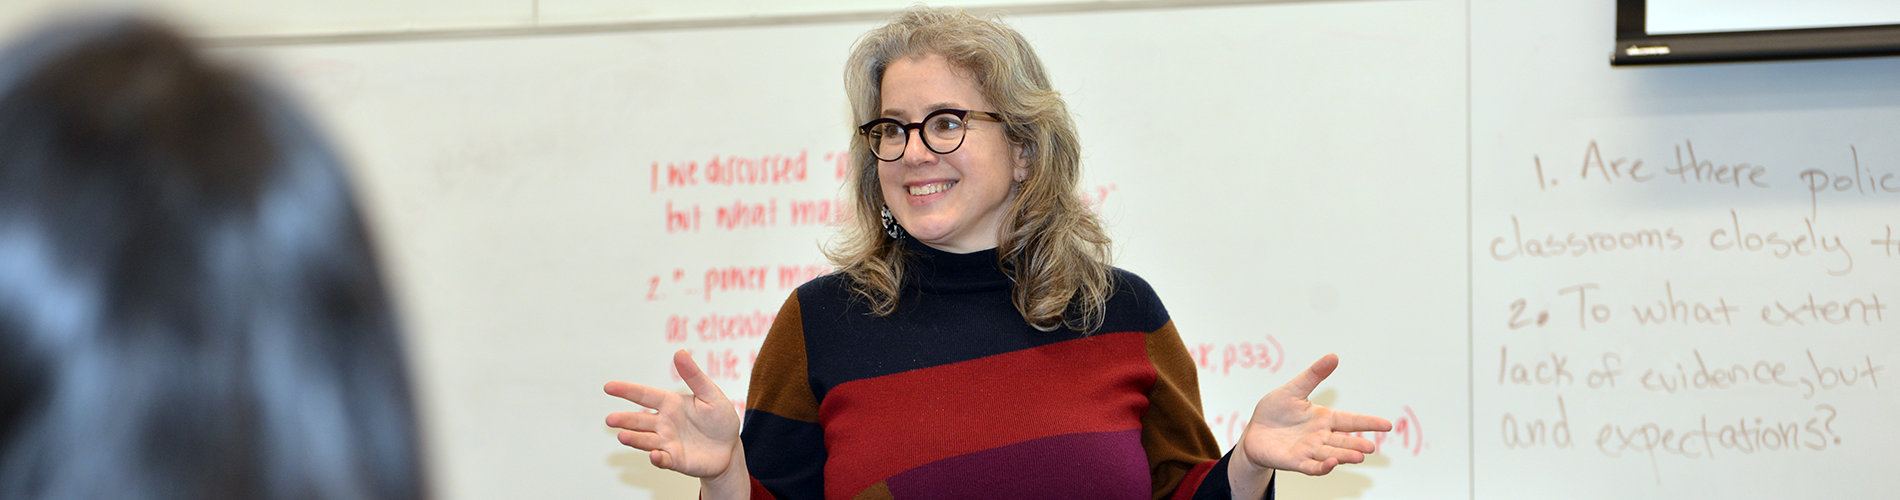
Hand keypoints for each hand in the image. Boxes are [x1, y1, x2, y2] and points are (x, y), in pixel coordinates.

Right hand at [604, 350, 742, 478]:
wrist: (729, 448)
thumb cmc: (720, 419)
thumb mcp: (711, 394)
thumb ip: (694, 376)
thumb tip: (679, 353)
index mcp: (670, 404)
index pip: (644, 395)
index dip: (627, 391)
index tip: (609, 387)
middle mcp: (664, 423)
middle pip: (639, 421)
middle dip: (624, 420)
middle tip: (610, 419)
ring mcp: (667, 442)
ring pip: (646, 440)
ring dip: (634, 439)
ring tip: (622, 436)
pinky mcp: (675, 460)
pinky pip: (663, 460)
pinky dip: (657, 458)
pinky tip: (655, 455)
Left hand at [1237, 354, 1392, 475]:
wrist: (1253, 432)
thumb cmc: (1274, 412)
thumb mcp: (1293, 390)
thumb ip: (1313, 376)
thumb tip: (1333, 356)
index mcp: (1323, 419)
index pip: (1351, 420)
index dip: (1368, 423)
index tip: (1387, 425)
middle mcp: (1320, 436)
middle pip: (1343, 441)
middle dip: (1357, 445)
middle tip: (1371, 448)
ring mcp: (1309, 450)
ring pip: (1331, 454)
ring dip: (1344, 456)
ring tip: (1359, 457)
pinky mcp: (1295, 461)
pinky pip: (1312, 466)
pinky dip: (1322, 467)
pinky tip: (1331, 464)